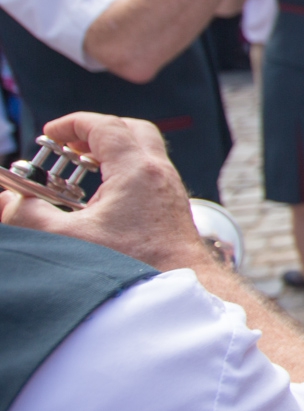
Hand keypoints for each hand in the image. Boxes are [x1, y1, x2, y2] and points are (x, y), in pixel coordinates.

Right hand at [1, 113, 210, 272]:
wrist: (179, 286)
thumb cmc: (132, 265)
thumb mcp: (67, 240)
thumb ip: (29, 216)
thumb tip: (5, 200)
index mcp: (137, 170)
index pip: (105, 126)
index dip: (73, 124)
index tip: (48, 134)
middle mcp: (159, 173)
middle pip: (130, 130)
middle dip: (95, 131)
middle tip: (67, 146)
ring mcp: (169, 188)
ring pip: (142, 151)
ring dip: (111, 152)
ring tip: (79, 169)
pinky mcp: (172, 205)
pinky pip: (148, 173)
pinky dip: (124, 171)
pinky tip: (100, 198)